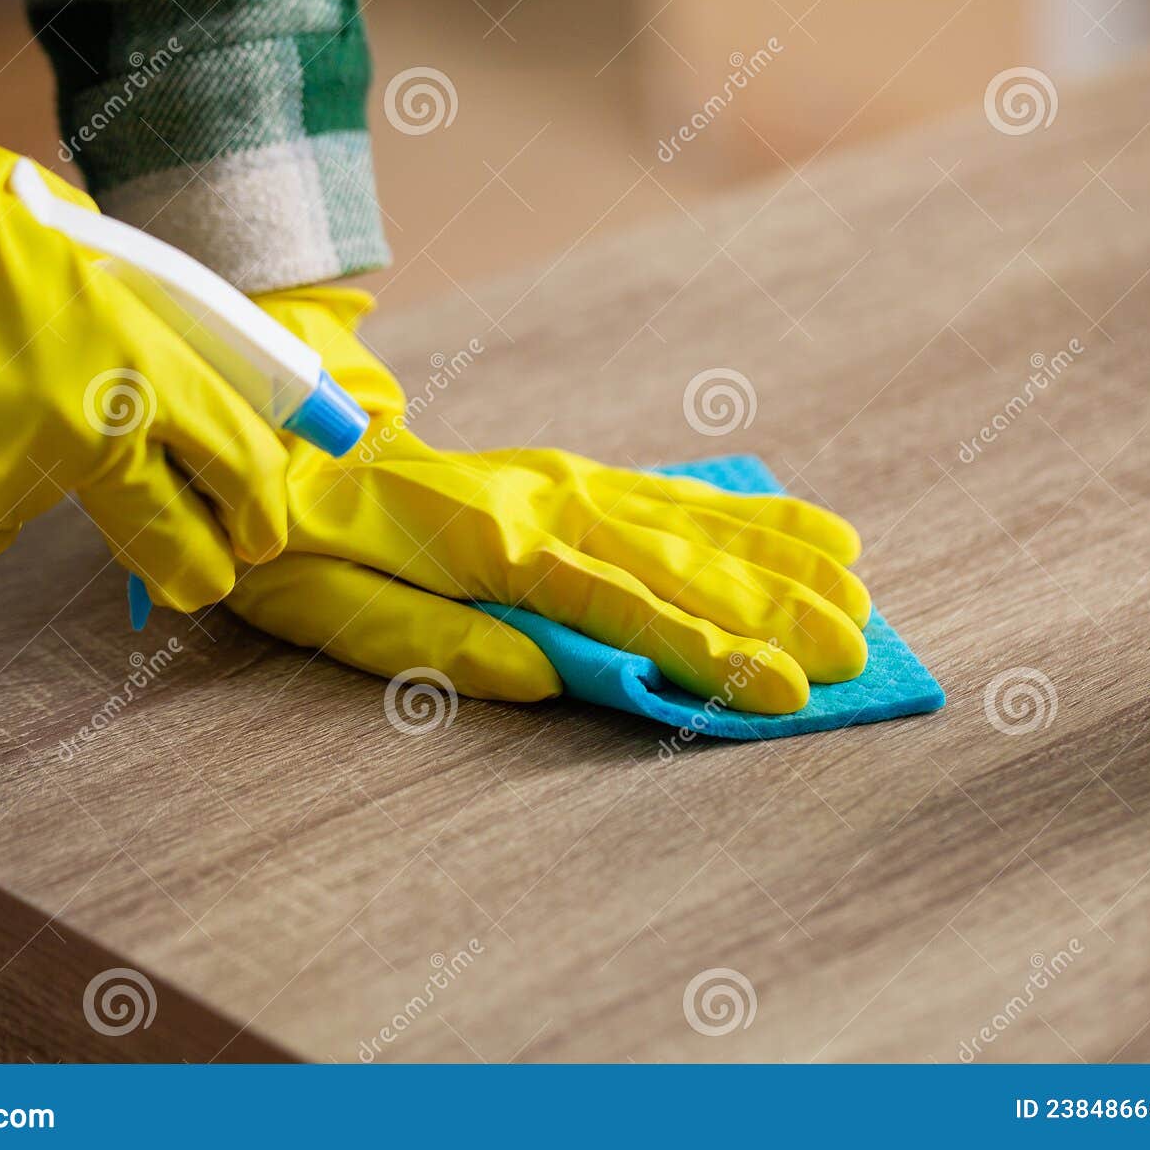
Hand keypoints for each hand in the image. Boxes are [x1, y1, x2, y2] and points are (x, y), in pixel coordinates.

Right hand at [0, 30, 288, 607]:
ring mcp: (1, 491)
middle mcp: (82, 436)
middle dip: (199, 568)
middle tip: (200, 575)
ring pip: (39, 518)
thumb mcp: (73, 250)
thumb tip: (192, 385)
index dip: (260, 508)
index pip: (239, 460)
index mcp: (133, 356)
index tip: (261, 534)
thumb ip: (137, 327)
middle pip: (177, 546)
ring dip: (14, 475)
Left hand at [226, 289, 869, 714]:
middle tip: (857, 652)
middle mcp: (545, 501)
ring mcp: (565, 480)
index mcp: (491, 545)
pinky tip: (810, 529)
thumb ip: (438, 643)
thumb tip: (550, 677)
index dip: (710, 653)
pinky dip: (749, 514)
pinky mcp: (572, 476)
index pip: (622, 607)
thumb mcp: (335, 612)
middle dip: (774, 611)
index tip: (785, 695)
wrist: (290, 453)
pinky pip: (675, 495)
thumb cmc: (304, 552)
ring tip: (859, 595)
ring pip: (693, 523)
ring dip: (781, 562)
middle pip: (679, 561)